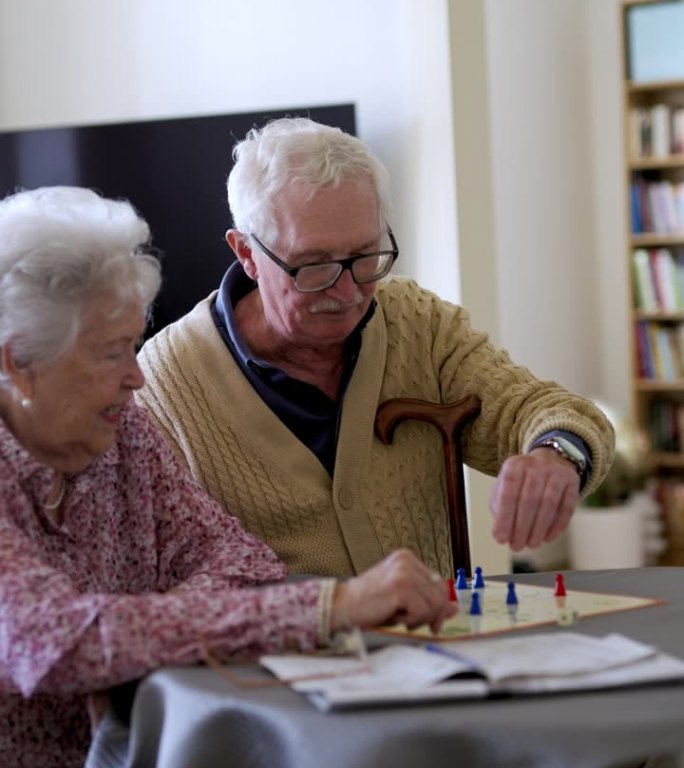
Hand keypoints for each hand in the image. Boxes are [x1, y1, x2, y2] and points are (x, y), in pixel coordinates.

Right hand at [331, 549, 455, 633]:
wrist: (341, 606)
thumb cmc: (369, 604)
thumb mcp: (402, 599)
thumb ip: (427, 600)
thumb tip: (454, 607)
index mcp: (407, 558)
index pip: (439, 584)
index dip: (437, 606)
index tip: (429, 620)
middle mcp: (407, 561)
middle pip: (440, 594)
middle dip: (431, 614)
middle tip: (411, 622)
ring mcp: (404, 572)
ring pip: (435, 604)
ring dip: (419, 619)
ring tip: (399, 617)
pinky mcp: (400, 587)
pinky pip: (423, 611)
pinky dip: (411, 621)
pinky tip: (395, 618)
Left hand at [490, 449, 580, 550]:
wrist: (549, 461)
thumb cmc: (521, 482)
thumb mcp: (504, 488)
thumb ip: (499, 507)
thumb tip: (501, 533)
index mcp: (514, 466)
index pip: (508, 494)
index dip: (504, 519)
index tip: (500, 539)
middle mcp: (536, 465)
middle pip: (529, 500)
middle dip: (521, 528)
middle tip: (517, 546)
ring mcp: (556, 472)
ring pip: (548, 504)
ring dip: (539, 528)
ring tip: (532, 544)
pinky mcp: (572, 481)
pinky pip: (567, 507)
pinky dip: (557, 525)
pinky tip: (548, 538)